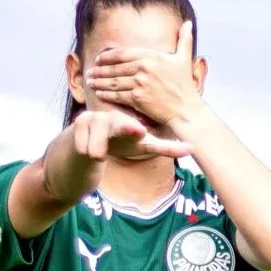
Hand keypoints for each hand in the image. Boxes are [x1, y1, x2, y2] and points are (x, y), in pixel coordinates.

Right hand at [67, 108, 190, 163]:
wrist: (91, 141)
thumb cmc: (123, 143)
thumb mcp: (144, 147)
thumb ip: (166, 148)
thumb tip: (192, 148)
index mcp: (129, 124)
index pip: (131, 128)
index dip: (132, 130)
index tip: (139, 131)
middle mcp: (112, 118)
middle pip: (113, 127)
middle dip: (119, 130)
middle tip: (131, 132)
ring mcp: (94, 119)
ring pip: (94, 147)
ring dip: (96, 150)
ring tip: (97, 153)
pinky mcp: (78, 123)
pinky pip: (81, 147)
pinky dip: (84, 150)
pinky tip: (84, 146)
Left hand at [82, 21, 201, 129]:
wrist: (186, 109)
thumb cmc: (184, 85)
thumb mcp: (184, 59)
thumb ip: (184, 39)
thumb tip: (188, 23)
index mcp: (151, 56)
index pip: (123, 53)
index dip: (108, 56)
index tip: (99, 59)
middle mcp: (144, 68)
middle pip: (115, 67)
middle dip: (99, 70)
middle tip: (89, 71)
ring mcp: (140, 83)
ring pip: (114, 81)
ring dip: (99, 81)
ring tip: (90, 81)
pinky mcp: (137, 98)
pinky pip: (117, 95)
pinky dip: (106, 94)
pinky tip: (98, 93)